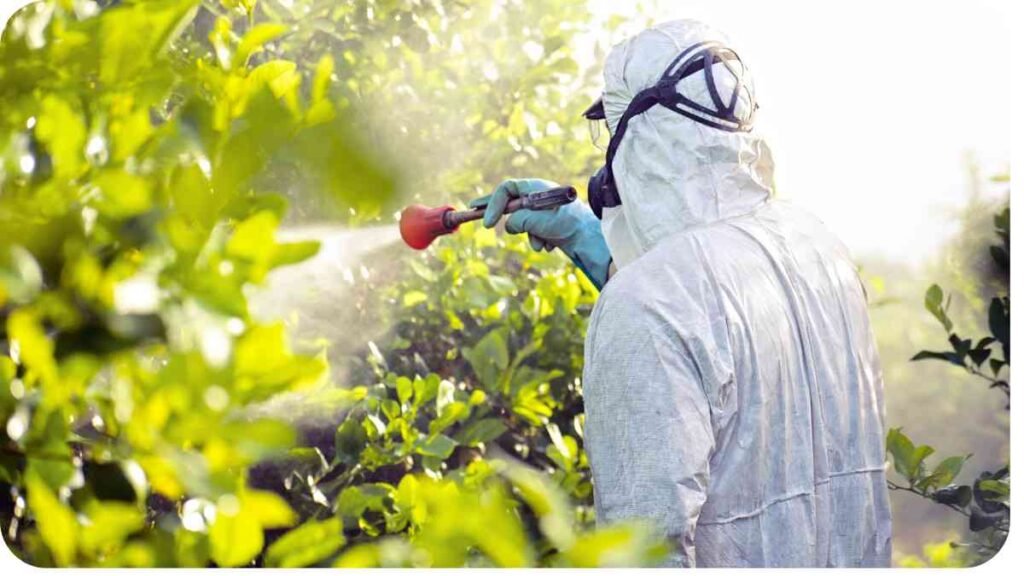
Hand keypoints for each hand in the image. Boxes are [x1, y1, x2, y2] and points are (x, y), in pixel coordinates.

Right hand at [470, 178, 611, 288]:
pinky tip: (551, 244)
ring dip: (528, 235)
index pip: (507, 189)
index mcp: (536, 188)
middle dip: (496, 211)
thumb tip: (508, 226)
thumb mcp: (539, 220)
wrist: (590, 239)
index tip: (487, 222)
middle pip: (509, 201)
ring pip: (521, 223)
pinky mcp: (547, 225)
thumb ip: (518, 221)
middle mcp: (538, 197)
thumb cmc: (568, 224)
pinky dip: (537, 240)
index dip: (493, 204)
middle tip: (473, 210)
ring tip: (542, 241)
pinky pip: (532, 233)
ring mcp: (542, 211)